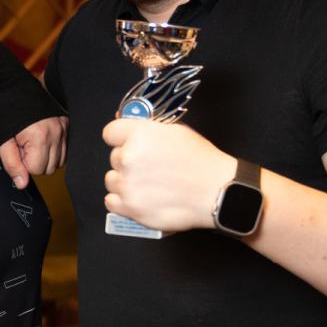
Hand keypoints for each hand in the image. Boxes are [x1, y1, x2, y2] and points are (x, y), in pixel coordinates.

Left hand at [0, 116, 67, 188]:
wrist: (9, 85)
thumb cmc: (3, 110)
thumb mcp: (3, 140)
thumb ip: (12, 163)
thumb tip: (22, 184)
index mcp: (40, 136)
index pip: (37, 169)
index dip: (23, 163)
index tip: (17, 148)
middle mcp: (57, 131)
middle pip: (49, 168)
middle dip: (34, 161)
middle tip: (22, 144)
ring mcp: (64, 126)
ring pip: (58, 161)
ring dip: (44, 156)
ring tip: (31, 140)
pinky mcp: (67, 123)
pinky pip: (64, 149)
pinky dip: (53, 149)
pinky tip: (41, 138)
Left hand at [101, 119, 232, 234]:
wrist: (216, 192)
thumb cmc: (201, 162)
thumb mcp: (176, 132)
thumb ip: (147, 128)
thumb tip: (123, 119)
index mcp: (139, 135)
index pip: (110, 132)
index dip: (120, 138)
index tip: (127, 143)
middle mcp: (129, 158)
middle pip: (114, 157)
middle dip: (128, 161)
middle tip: (150, 167)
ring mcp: (127, 184)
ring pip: (112, 180)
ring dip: (125, 182)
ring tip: (148, 184)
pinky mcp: (129, 207)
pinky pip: (111, 201)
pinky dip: (122, 201)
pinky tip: (140, 197)